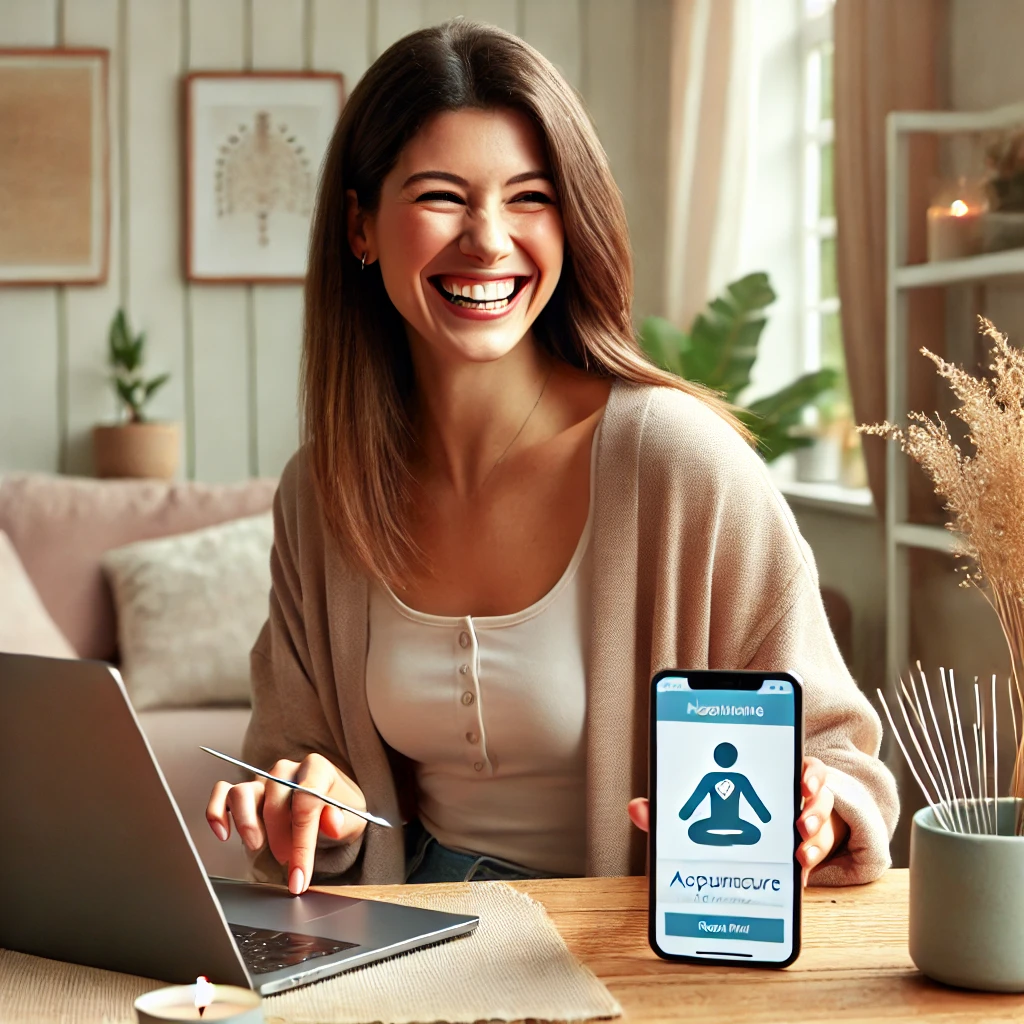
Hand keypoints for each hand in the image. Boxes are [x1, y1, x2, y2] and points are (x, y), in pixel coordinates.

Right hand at [206, 753, 366, 894]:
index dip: (302, 842)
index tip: (299, 877)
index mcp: (317, 769)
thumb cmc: (340, 813)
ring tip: (257, 846)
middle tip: (287, 861)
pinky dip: (217, 812)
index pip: (306, 801)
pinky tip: (223, 833)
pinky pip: (222, 792)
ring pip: (243, 792)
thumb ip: (343, 819)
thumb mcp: (353, 818)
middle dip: (280, 838)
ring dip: (247, 824)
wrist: (330, 811)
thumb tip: (332, 822)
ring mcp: (263, 779)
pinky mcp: (245, 791)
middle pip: (274, 800)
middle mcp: (287, 770)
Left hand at [626, 755, 849, 886]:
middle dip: (814, 805)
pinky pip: (818, 852)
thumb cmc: (721, 812)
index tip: (802, 783)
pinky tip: (797, 870)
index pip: (795, 761)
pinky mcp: (805, 849)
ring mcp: (802, 821)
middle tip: (800, 823)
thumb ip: (668, 809)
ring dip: (815, 834)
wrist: (746, 841)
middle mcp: (791, 792)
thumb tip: (636, 807)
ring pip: (822, 821)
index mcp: (768, 772)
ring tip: (799, 849)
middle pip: (818, 791)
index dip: (806, 770)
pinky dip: (810, 860)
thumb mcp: (696, 807)